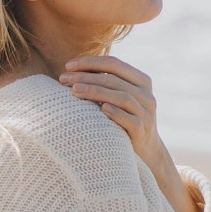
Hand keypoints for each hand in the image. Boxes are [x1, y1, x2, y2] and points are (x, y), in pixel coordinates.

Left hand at [59, 54, 162, 171]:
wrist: (146, 149)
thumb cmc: (124, 118)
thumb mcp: (119, 96)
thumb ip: (104, 83)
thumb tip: (70, 70)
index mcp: (141, 80)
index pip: (114, 64)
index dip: (90, 62)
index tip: (67, 66)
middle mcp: (146, 95)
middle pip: (114, 80)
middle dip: (87, 77)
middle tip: (64, 79)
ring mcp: (146, 113)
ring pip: (122, 97)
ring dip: (96, 92)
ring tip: (74, 91)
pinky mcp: (143, 131)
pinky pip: (131, 120)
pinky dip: (116, 113)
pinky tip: (100, 110)